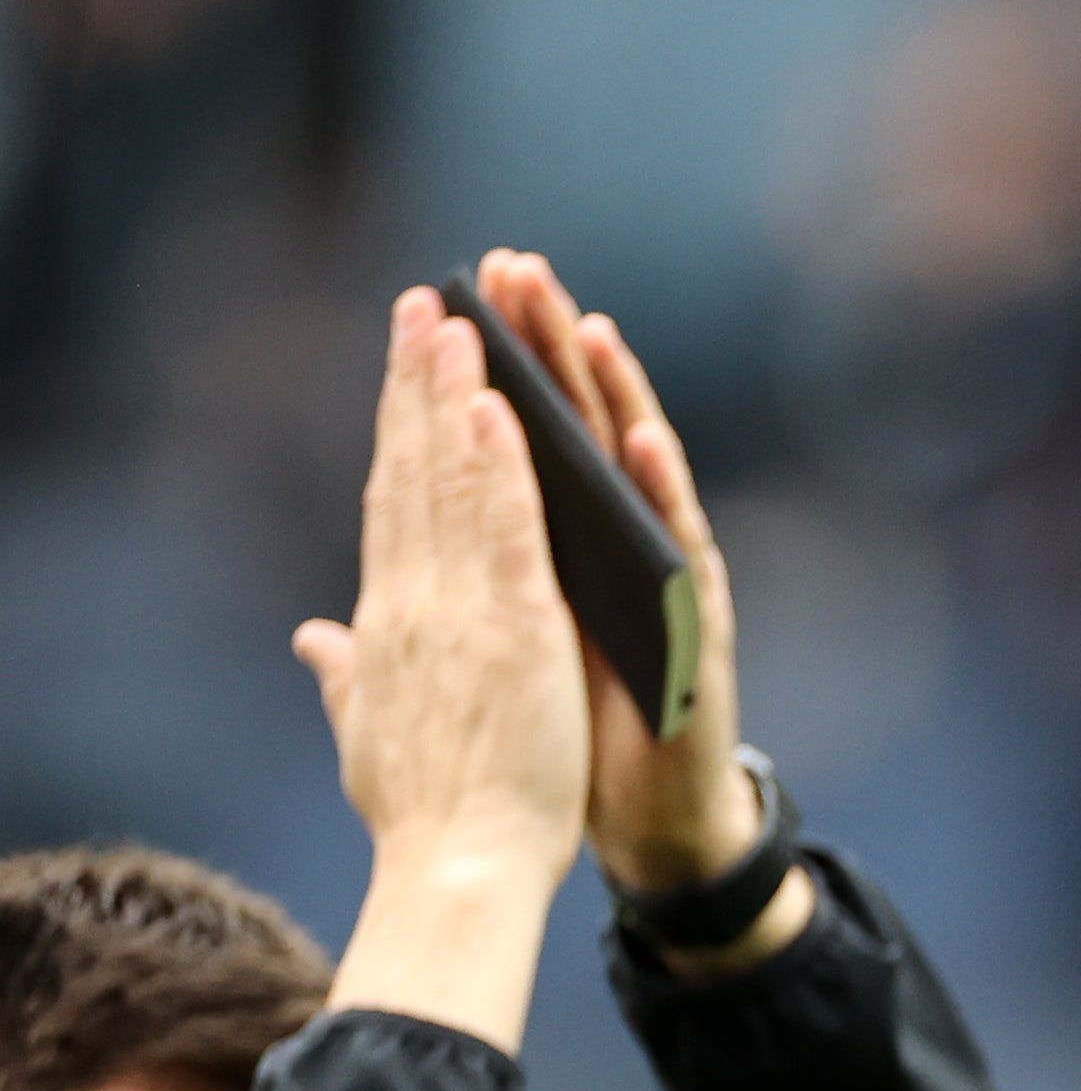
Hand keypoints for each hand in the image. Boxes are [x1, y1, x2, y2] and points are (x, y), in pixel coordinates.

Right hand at [293, 288, 584, 1050]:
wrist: (456, 870)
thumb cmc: (427, 813)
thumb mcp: (374, 729)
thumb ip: (347, 674)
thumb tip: (313, 641)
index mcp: (391, 622)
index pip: (392, 505)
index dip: (397, 430)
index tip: (402, 365)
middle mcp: (413, 601)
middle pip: (412, 472)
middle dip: (417, 383)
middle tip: (423, 301)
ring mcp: (460, 609)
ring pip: (453, 482)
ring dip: (453, 395)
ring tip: (456, 317)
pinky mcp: (512, 627)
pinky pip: (504, 529)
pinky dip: (500, 465)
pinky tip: (497, 404)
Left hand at [467, 249, 787, 912]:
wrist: (652, 824)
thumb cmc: (583, 742)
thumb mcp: (502, 653)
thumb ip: (456, 600)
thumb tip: (372, 580)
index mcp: (561, 552)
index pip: (514, 445)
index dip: (479, 375)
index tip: (440, 303)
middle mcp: (623, 550)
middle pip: (577, 430)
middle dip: (545, 346)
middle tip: (508, 267)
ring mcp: (668, 582)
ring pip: (638, 471)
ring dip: (613, 392)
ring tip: (582, 322)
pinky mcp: (698, 628)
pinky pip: (678, 548)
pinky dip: (660, 490)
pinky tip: (636, 436)